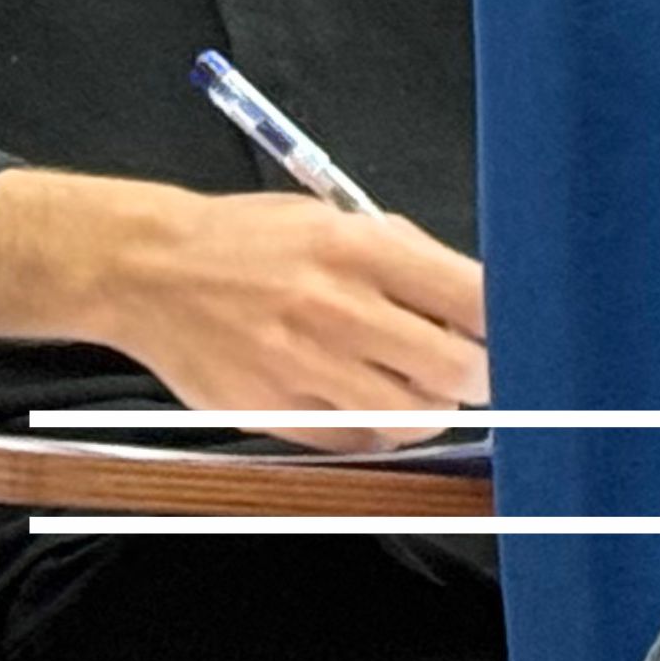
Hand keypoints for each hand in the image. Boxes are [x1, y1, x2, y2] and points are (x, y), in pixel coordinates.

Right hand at [87, 189, 495, 453]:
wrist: (148, 270)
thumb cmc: (249, 239)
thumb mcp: (332, 218)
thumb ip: (402, 257)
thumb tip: (471, 297)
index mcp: (360, 249)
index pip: (471, 297)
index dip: (505, 324)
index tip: (511, 332)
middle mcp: (338, 310)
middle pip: (453, 370)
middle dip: (478, 378)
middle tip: (475, 373)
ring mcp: (302, 367)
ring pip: (410, 419)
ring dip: (429, 412)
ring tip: (419, 392)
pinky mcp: (270, 412)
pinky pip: (351, 442)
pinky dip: (374, 433)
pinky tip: (367, 407)